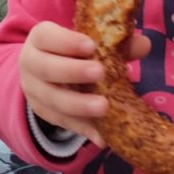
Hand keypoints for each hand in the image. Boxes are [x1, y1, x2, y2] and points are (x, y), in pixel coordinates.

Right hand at [20, 21, 149, 148]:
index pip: (46, 37)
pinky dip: (83, 129)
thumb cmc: (73, 51)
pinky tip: (102, 136)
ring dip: (78, 105)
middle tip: (100, 73)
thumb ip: (115, 43)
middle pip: (45, 68)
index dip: (66, 42)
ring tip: (104, 107)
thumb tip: (143, 44)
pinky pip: (62, 123)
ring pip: (52, 100)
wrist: (47, 70)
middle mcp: (30, 64)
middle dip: (72, 71)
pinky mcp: (43, 113)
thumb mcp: (90, 42)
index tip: (91, 46)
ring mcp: (34, 91)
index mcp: (40, 39)